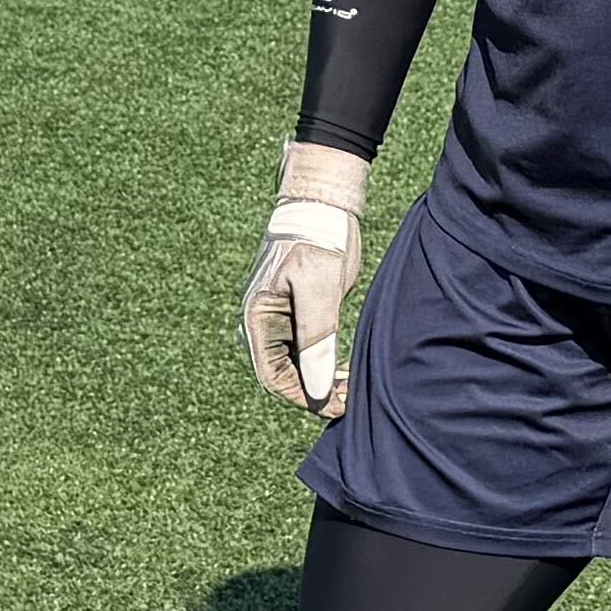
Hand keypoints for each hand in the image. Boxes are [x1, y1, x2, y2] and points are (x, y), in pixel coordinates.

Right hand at [245, 143, 373, 416]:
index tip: (338, 406)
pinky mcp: (296, 314)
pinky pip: (305, 351)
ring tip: (353, 385)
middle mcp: (262, 324)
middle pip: (284, 376)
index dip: (306, 398)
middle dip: (316, 393)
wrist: (324, 203)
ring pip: (296, 367)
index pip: (274, 378)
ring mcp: (279, 320)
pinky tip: (348, 369)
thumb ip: (317, 340)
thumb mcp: (320, 289)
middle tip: (352, 399)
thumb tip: (317, 390)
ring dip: (322, 381)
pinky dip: (325, 364)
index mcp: (258, 319)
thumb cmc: (319, 239)